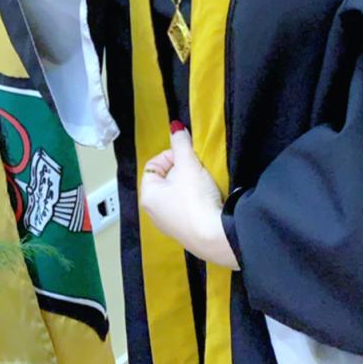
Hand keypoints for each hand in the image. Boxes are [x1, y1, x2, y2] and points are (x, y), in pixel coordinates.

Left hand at [139, 126, 239, 269]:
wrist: (214, 236)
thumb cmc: (195, 199)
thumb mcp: (189, 165)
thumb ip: (181, 144)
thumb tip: (175, 126)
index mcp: (148, 195)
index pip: (154, 165)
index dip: (171, 156)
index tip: (188, 157)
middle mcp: (153, 212)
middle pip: (166, 180)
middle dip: (182, 170)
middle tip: (197, 169)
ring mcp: (169, 225)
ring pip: (177, 195)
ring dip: (190, 185)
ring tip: (204, 183)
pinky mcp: (185, 234)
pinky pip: (187, 209)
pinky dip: (196, 201)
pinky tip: (208, 200)